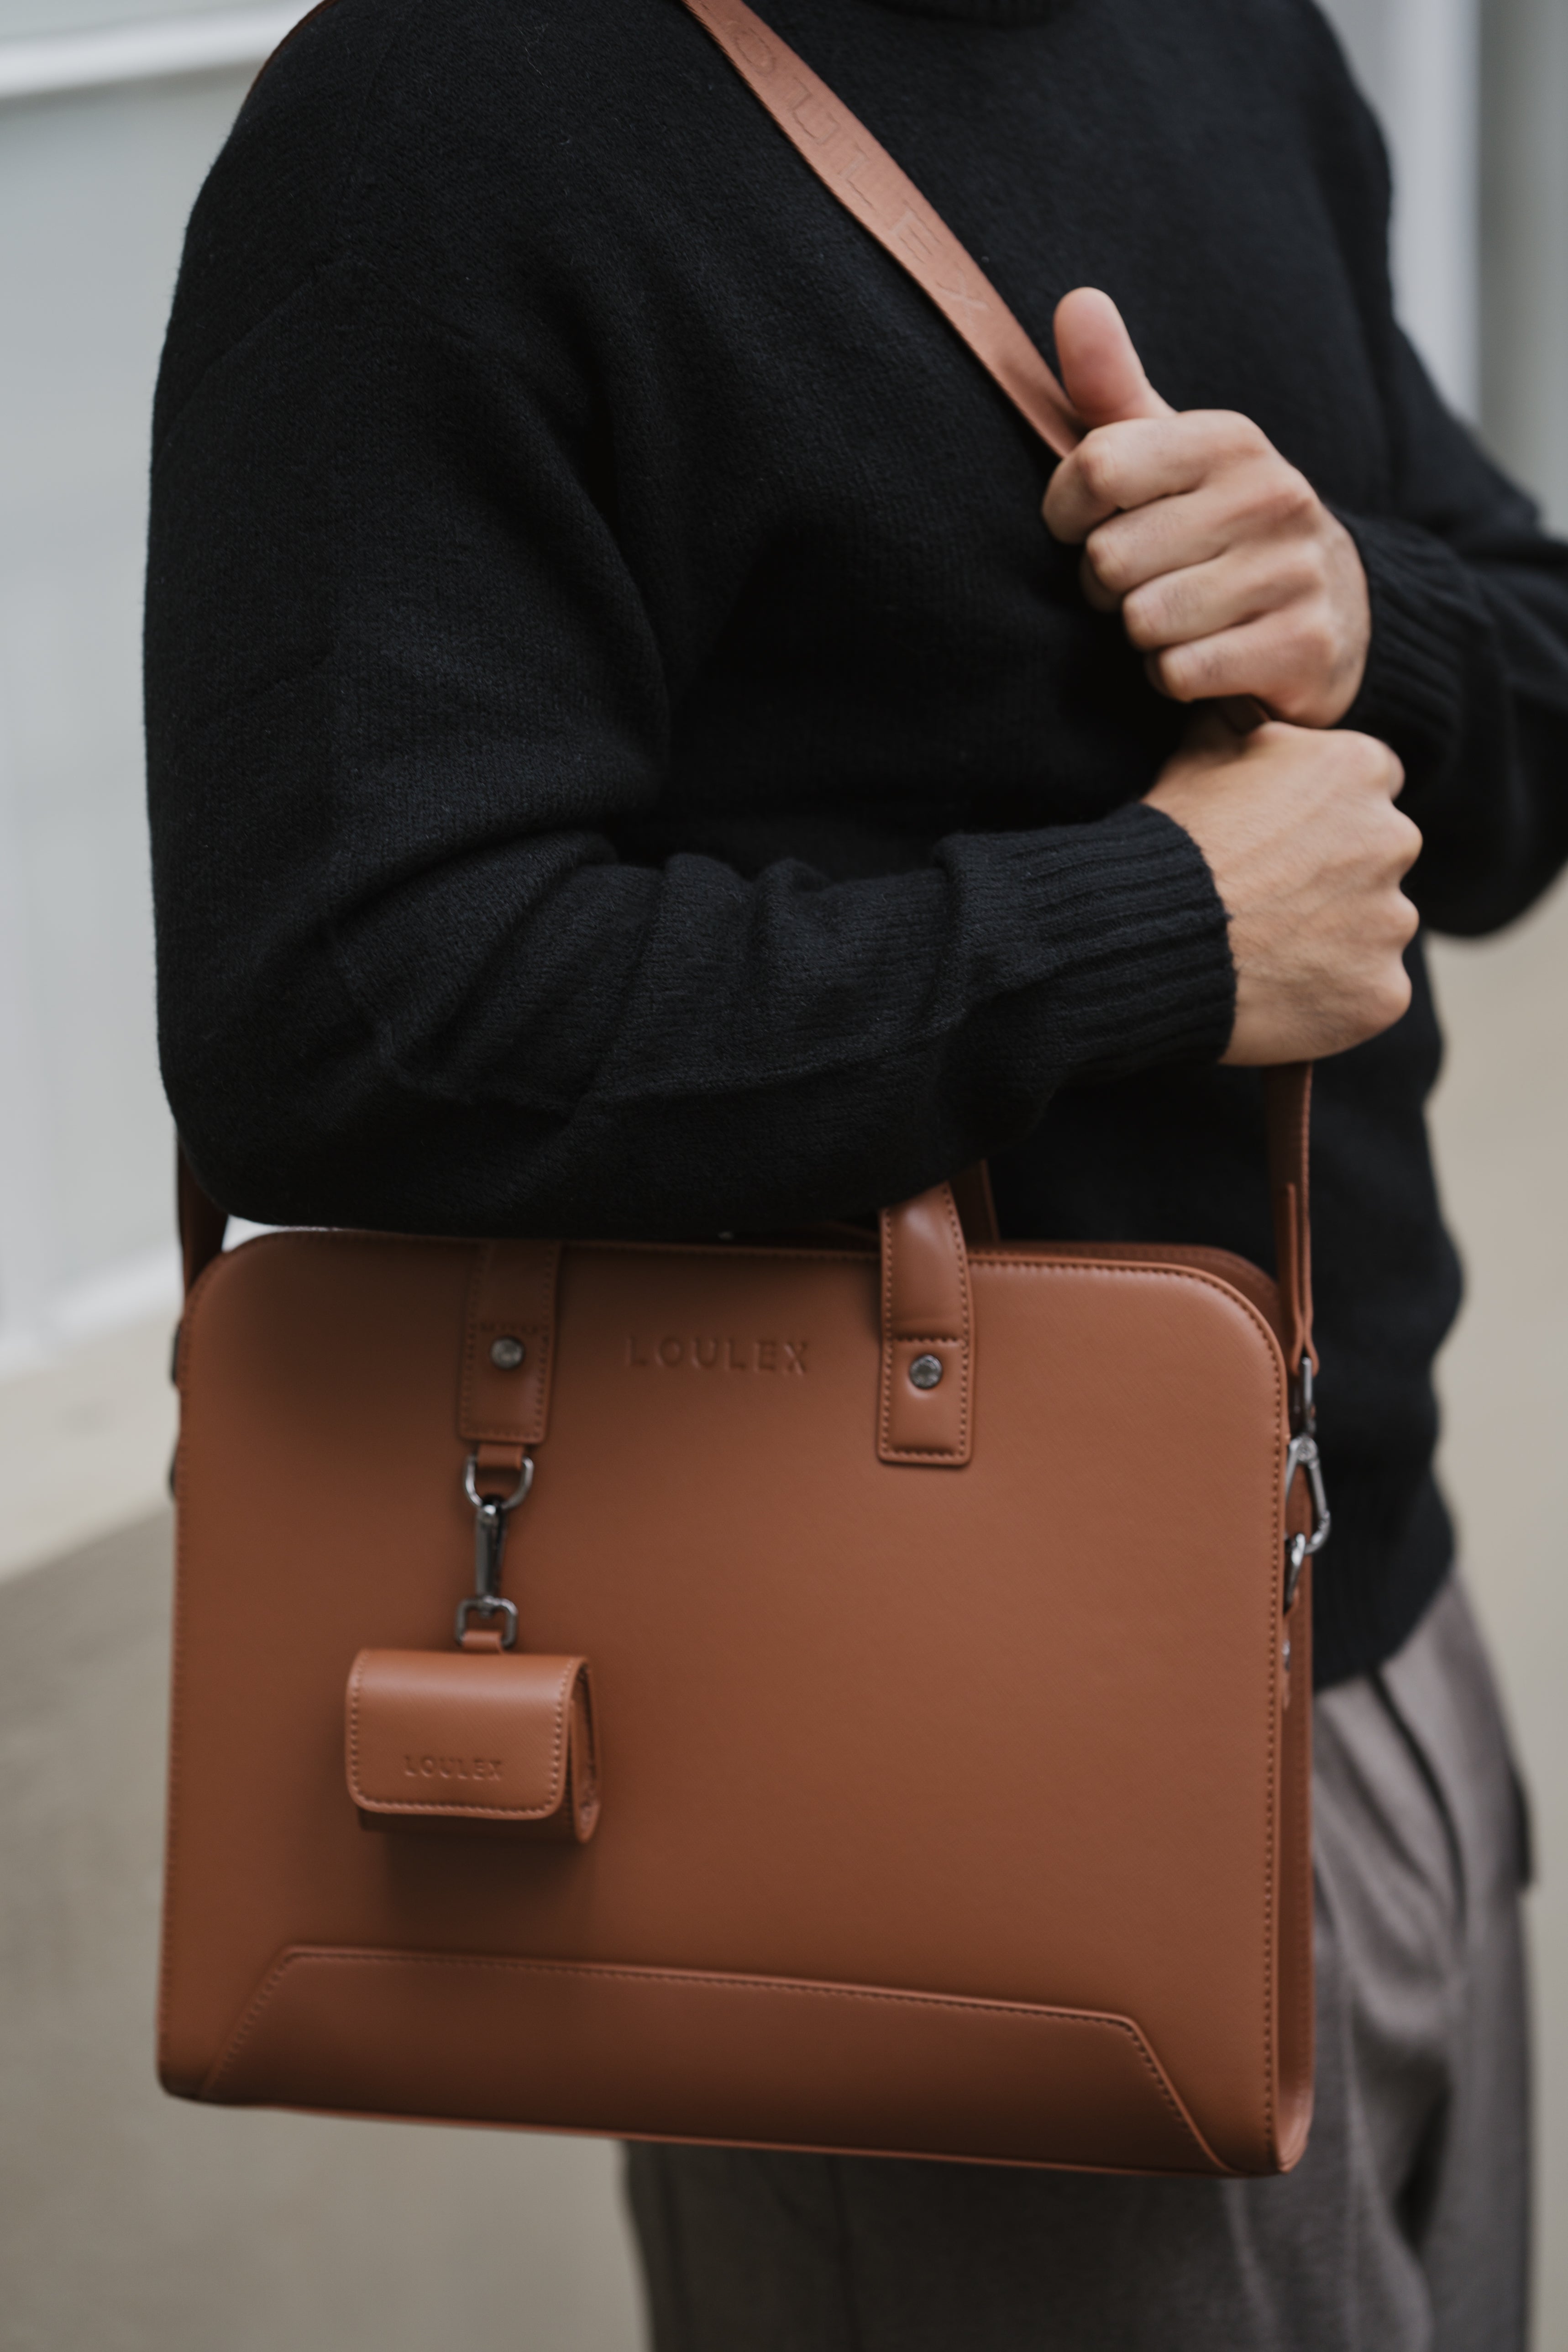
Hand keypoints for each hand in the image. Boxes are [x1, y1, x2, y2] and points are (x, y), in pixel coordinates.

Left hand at [1043, 289, 1371, 727]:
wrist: (1334, 618)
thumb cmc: (1221, 535)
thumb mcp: (1171, 457)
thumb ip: (1113, 390)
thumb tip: (1076, 301)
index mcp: (1228, 442)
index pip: (1094, 467)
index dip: (1066, 513)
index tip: (1087, 526)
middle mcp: (1270, 496)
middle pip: (1109, 559)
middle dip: (1108, 587)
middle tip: (1146, 584)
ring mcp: (1292, 573)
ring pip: (1143, 622)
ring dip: (1143, 637)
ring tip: (1180, 621)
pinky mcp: (1302, 647)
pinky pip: (1180, 671)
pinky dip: (1177, 677)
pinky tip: (1208, 657)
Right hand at [1146, 714, 1419, 1062]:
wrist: (1147, 935)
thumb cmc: (1171, 842)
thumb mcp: (1198, 751)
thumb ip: (1243, 724)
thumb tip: (1241, 702)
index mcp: (1359, 769)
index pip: (1368, 784)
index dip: (1321, 813)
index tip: (1284, 841)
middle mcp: (1394, 839)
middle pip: (1378, 858)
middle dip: (1336, 876)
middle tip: (1269, 901)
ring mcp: (1392, 922)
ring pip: (1375, 928)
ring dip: (1336, 939)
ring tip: (1266, 953)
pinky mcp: (1382, 993)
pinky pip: (1368, 994)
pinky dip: (1332, 997)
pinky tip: (1278, 994)